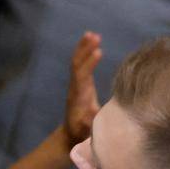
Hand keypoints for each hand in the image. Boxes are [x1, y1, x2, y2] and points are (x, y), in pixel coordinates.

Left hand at [63, 30, 101, 144]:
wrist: (71, 134)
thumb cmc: (82, 133)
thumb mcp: (87, 130)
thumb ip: (90, 122)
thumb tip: (92, 114)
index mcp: (78, 97)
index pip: (82, 76)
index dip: (89, 64)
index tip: (98, 51)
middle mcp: (75, 87)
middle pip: (77, 65)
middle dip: (85, 50)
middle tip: (95, 36)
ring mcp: (77, 84)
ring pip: (77, 63)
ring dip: (84, 48)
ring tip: (92, 34)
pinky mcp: (80, 83)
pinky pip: (81, 65)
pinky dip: (85, 53)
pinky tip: (92, 43)